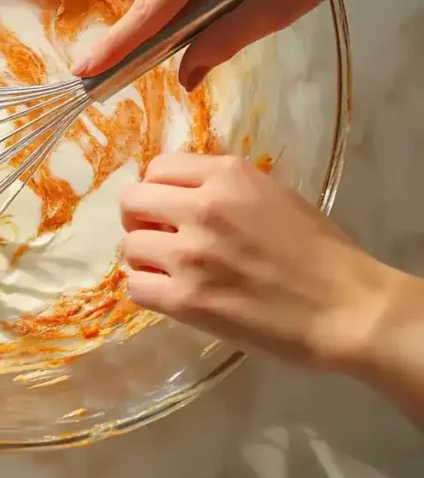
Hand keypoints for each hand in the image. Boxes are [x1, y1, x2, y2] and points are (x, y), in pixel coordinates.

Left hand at [120, 153, 401, 370]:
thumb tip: (180, 195)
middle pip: (132, 202)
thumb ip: (224, 189)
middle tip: (158, 237)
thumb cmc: (321, 254)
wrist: (349, 310)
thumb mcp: (273, 196)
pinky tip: (171, 294)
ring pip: (129, 246)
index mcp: (228, 176)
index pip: (158, 168)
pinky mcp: (187, 299)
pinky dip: (148, 290)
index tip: (167, 207)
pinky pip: (136, 287)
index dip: (157, 189)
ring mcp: (190, 254)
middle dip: (140, 219)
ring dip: (144, 258)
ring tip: (170, 270)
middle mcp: (203, 207)